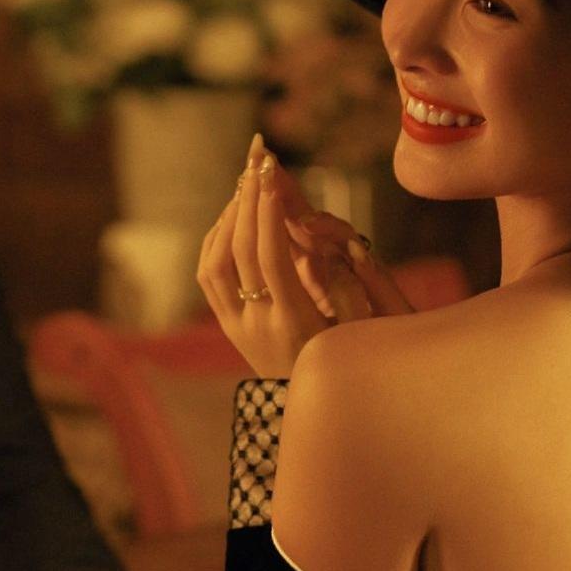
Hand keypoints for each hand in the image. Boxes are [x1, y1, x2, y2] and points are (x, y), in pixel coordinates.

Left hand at [198, 134, 411, 376]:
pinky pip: (208, 274)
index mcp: (294, 324)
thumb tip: (330, 238)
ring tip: (248, 183)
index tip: (272, 177)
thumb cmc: (349, 363)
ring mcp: (235, 325)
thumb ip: (349, 283)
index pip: (270, 259)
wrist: (310, 411)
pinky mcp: (226, 325)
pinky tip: (234, 214)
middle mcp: (257, 324)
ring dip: (230, 216)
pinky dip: (217, 237)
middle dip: (249, 199)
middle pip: (241, 251)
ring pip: (215, 260)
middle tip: (257, 159)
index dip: (269, 215)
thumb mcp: (361, 330)